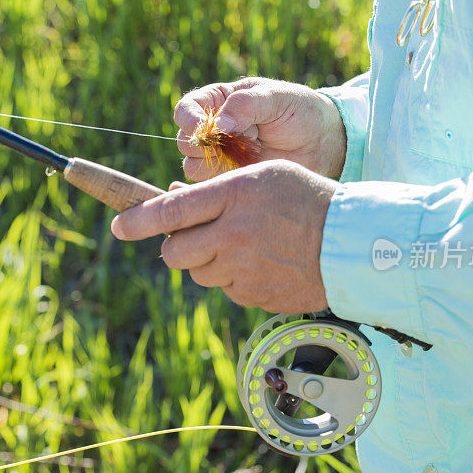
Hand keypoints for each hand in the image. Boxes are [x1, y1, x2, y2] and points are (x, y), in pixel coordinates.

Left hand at [111, 160, 336, 312]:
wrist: (354, 246)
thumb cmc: (309, 200)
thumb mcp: (265, 176)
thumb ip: (218, 189)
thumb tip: (174, 197)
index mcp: (234, 196)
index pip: (170, 210)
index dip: (138, 220)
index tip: (118, 226)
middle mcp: (233, 234)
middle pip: (175, 252)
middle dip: (176, 246)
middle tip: (195, 237)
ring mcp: (243, 270)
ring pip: (199, 274)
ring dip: (208, 262)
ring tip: (243, 247)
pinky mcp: (253, 296)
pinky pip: (226, 290)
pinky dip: (233, 279)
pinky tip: (261, 264)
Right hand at [175, 77, 346, 180]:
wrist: (322, 142)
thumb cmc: (300, 111)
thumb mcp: (276, 98)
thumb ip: (246, 105)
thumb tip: (219, 126)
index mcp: (219, 101)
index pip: (187, 109)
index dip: (189, 120)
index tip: (205, 130)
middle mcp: (213, 130)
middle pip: (185, 142)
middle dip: (205, 146)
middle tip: (235, 145)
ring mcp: (220, 157)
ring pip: (194, 167)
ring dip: (218, 164)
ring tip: (251, 155)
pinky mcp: (230, 180)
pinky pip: (212, 187)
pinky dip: (225, 183)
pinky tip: (250, 171)